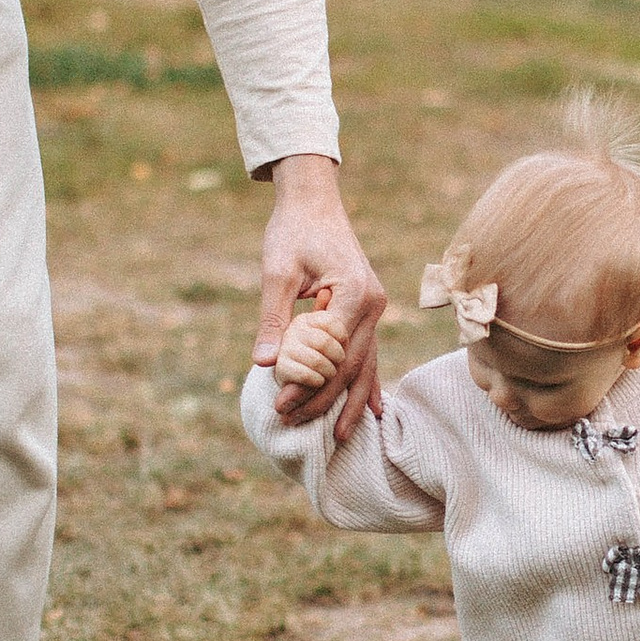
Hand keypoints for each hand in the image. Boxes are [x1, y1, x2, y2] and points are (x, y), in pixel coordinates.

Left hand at [252, 155, 385, 438]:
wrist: (313, 202)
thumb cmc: (292, 231)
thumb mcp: (276, 271)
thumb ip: (273, 317)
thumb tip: (263, 362)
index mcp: (355, 293)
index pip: (332, 352)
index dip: (308, 382)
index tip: (280, 403)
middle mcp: (373, 305)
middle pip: (351, 365)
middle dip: (324, 398)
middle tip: (293, 422)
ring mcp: (375, 309)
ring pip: (365, 365)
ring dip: (351, 400)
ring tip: (342, 438)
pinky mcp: (367, 311)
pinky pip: (368, 354)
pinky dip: (368, 382)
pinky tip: (374, 411)